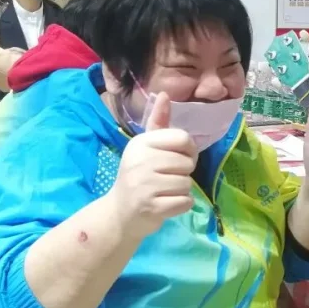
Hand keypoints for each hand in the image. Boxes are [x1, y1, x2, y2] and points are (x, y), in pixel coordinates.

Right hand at [107, 92, 197, 235]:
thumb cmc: (139, 177)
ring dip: (181, 191)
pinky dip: (180, 206)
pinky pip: (185, 202)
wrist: (120, 213)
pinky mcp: (151, 207)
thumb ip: (158, 122)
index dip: (188, 150)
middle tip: (166, 179)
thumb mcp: (145, 147)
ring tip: (163, 191)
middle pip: (187, 163)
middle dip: (183, 173)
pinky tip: (165, 204)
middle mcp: (140, 161)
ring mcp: (144, 185)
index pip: (183, 138)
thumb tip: (164, 94)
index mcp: (141, 143)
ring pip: (187, 184)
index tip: (177, 158)